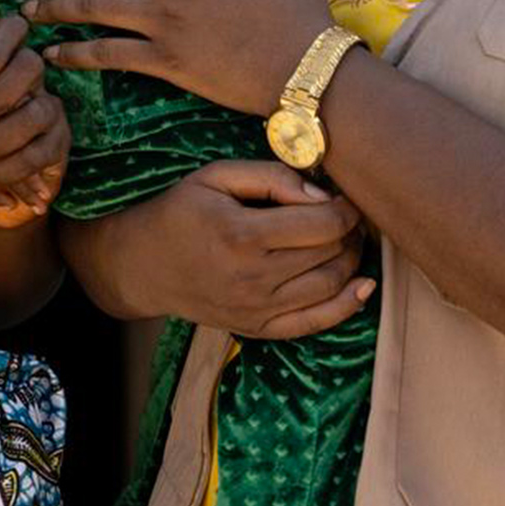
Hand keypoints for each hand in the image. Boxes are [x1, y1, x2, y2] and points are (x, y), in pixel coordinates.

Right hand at [60, 160, 372, 339]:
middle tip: (345, 217)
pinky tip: (363, 285)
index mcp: (242, 235)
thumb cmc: (179, 212)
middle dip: (350, 232)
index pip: (322, 224)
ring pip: (331, 286)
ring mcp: (256, 309)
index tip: (342, 199)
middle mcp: (252, 278)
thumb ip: (272, 177)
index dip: (345, 209)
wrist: (141, 265)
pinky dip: (347, 306)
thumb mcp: (216, 177)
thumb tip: (324, 196)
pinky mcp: (257, 328)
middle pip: (332, 254)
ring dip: (351, 262)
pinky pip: (315, 323)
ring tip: (344, 241)